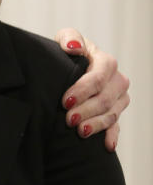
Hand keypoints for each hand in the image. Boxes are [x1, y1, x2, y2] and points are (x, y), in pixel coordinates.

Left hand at [54, 28, 130, 150]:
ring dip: (95, 124)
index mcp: (106, 62)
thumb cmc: (67, 52)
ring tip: (79, 131)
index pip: (98, 78)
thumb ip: (70, 38)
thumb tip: (73, 48)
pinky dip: (111, 136)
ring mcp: (118, 98)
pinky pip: (116, 126)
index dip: (83, 90)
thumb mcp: (66, 39)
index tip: (65, 101)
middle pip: (105, 99)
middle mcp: (117, 81)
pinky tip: (106, 145)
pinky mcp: (114, 112)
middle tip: (68, 119)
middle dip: (87, 110)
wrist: (69, 65)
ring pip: (111, 114)